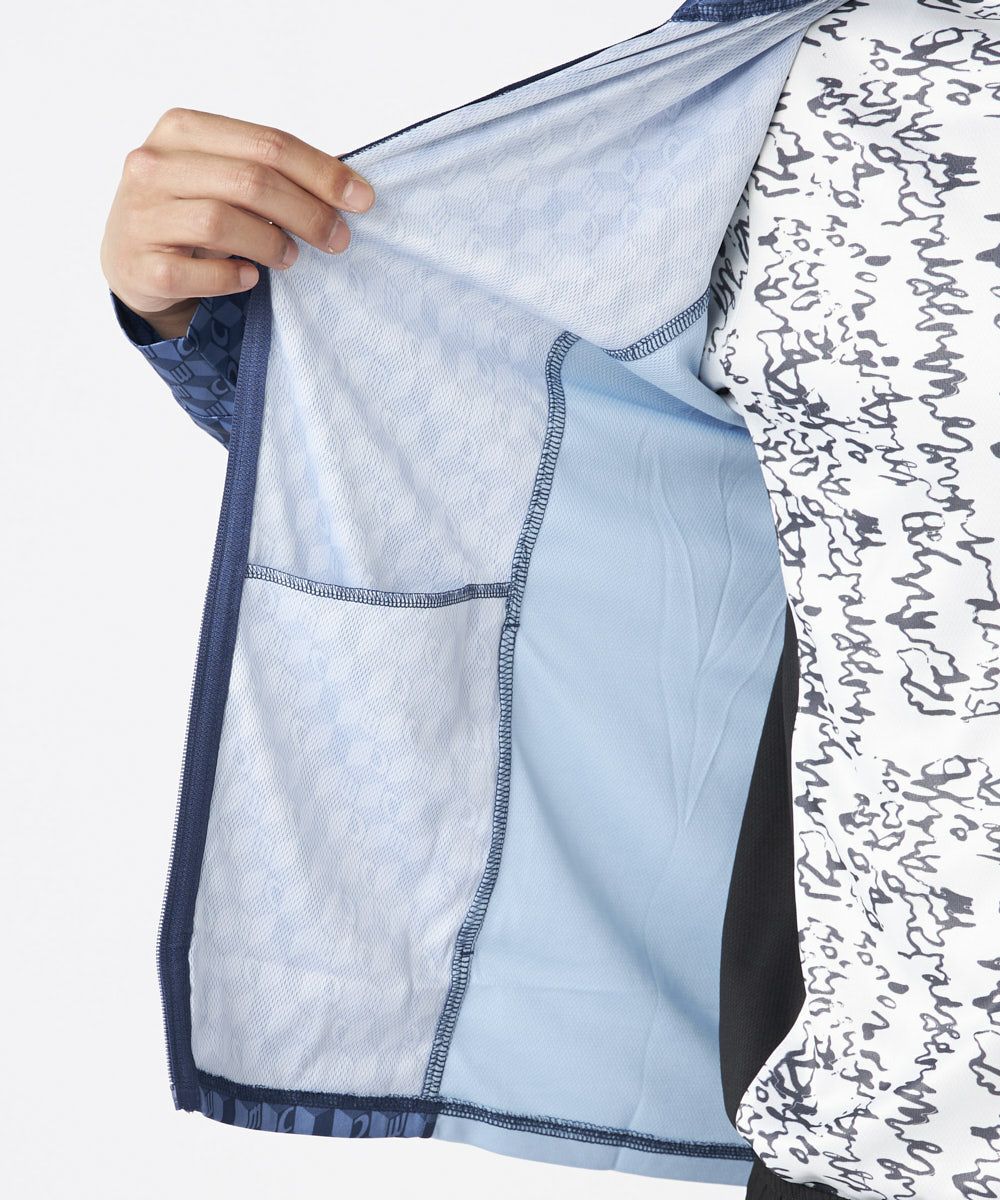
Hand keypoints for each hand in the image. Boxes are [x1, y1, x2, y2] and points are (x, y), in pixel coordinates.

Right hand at [100, 107, 375, 339]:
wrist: (131, 258)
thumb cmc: (191, 210)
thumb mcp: (221, 176)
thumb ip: (269, 173)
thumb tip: (348, 191)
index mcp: (181, 129)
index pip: (267, 143)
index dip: (321, 172)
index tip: (362, 200)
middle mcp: (152, 165)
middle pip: (250, 181)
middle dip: (307, 212)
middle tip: (337, 239)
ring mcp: (140, 215)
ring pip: (221, 223)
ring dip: (271, 244)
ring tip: (291, 257)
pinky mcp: (138, 265)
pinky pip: (195, 273)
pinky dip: (230, 278)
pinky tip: (249, 278)